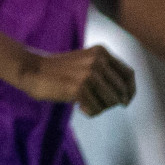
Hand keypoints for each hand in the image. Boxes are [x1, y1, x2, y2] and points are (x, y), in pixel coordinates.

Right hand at [12, 45, 135, 114]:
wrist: (34, 70)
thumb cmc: (60, 70)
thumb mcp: (86, 62)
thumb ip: (105, 72)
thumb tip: (126, 97)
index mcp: (102, 52)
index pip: (129, 74)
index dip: (131, 90)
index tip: (126, 101)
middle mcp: (98, 61)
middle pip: (121, 91)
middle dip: (111, 103)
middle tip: (96, 103)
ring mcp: (89, 74)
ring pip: (110, 102)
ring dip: (100, 108)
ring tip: (86, 104)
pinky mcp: (79, 88)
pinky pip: (96, 109)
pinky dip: (90, 112)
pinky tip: (79, 107)